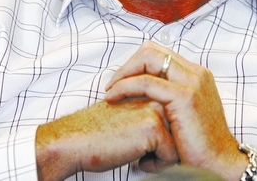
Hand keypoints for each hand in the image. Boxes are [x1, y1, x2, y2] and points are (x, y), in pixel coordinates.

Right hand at [35, 98, 178, 180]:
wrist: (76, 140)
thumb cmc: (101, 131)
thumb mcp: (130, 113)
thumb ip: (151, 111)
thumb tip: (173, 128)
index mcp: (153, 90)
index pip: (175, 122)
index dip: (160, 139)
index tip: (138, 139)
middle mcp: (158, 96)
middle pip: (179, 133)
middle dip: (162, 147)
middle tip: (134, 145)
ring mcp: (157, 109)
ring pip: (178, 145)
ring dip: (159, 156)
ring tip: (134, 151)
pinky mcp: (154, 127)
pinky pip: (171, 157)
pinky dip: (155, 165)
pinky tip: (134, 158)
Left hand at [105, 42, 246, 180]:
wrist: (219, 164)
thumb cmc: (199, 146)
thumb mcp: (185, 115)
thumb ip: (169, 99)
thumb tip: (144, 95)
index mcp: (196, 74)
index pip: (159, 53)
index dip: (136, 64)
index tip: (121, 81)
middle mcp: (196, 73)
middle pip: (152, 50)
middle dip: (127, 65)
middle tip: (112, 84)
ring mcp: (192, 82)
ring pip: (148, 59)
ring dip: (123, 72)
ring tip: (109, 90)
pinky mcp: (184, 96)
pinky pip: (145, 82)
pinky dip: (125, 86)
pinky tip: (113, 98)